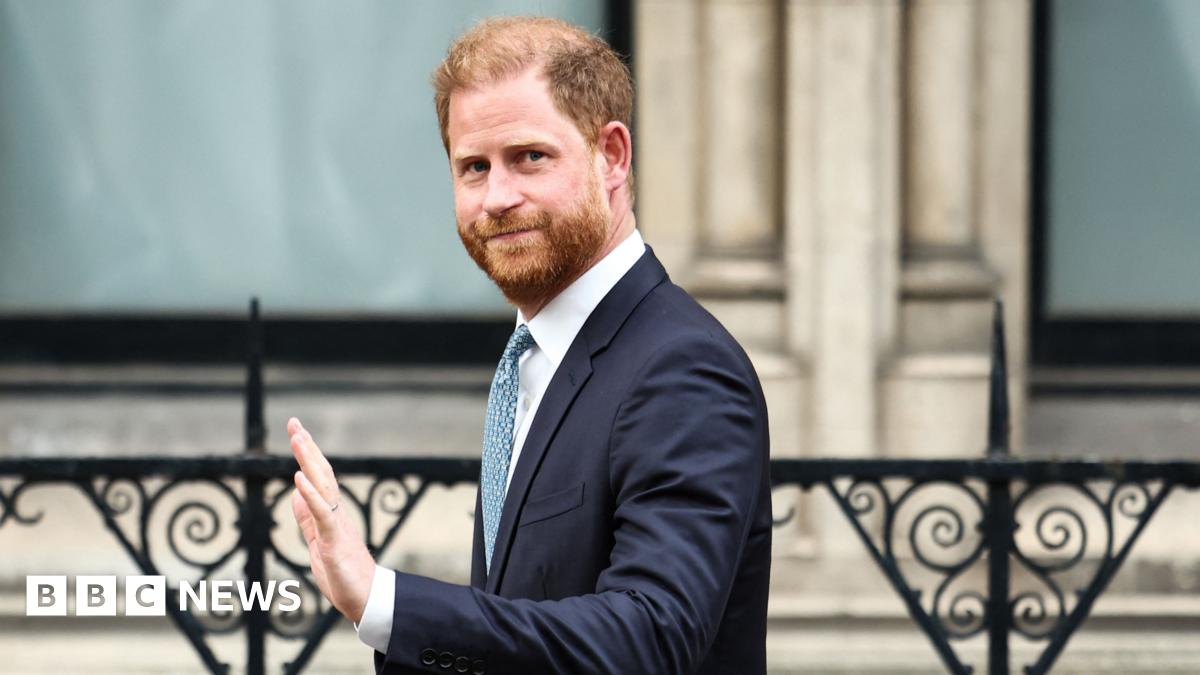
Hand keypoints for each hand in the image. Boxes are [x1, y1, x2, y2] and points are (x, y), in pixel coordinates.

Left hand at [288, 417, 375, 623]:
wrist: (366, 598)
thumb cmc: (344, 574)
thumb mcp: (318, 542)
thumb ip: (308, 518)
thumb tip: (295, 494)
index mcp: (331, 512)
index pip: (317, 476)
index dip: (307, 453)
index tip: (297, 431)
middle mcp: (336, 512)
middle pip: (321, 473)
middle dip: (307, 448)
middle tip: (295, 423)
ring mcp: (336, 524)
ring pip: (323, 486)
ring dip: (309, 462)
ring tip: (298, 439)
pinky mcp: (335, 540)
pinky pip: (322, 514)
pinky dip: (310, 495)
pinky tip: (298, 479)